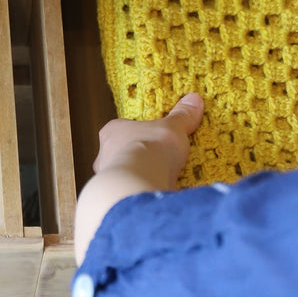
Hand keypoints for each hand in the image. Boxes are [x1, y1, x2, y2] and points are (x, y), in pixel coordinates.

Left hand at [73, 93, 203, 264]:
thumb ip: (182, 116)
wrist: (139, 182)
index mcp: (112, 132)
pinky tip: (155, 197)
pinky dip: (140, 195)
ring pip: (123, 177)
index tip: (153, 139)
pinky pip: (128, 194)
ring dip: (138, 179)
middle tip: (158, 164)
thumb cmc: (150, 148)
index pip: (121, 130)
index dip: (138, 134)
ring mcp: (107, 178)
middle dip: (138, 160)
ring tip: (160, 183)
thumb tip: (194, 99)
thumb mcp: (172, 128)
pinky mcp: (113, 197)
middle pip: (121, 154)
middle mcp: (103, 154)